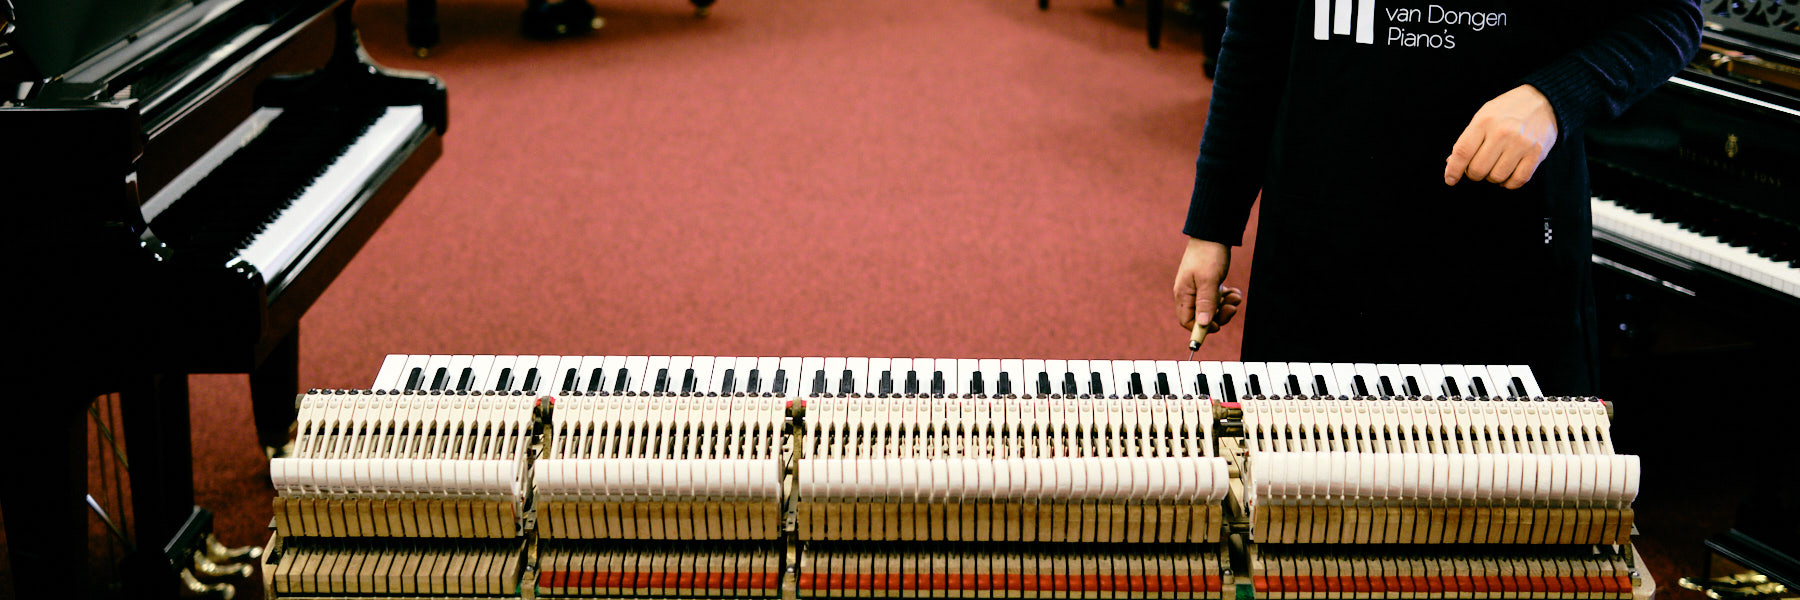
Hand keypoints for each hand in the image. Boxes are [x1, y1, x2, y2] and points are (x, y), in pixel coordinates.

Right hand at [1173, 237, 1243, 342]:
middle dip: (1219, 316)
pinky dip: (1227, 297)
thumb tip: (1202, 325)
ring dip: (1225, 306)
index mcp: (1183, 294)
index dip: (1202, 328)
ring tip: (1235, 297)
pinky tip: (1234, 291)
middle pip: (1202, 317)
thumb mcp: (1208, 280)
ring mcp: (1198, 289)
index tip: (1218, 325)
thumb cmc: (1208, 255)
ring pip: (1212, 308)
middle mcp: (1189, 294)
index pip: (1187, 322)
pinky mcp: (1208, 284)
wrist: (1213, 233)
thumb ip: (1205, 303)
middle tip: (1232, 308)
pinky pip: (1217, 298)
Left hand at [1444, 84, 1558, 188]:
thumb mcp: (1483, 116)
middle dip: (1474, 173)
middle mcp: (1503, 132)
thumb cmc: (1507, 111)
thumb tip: (1451, 163)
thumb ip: (1467, 139)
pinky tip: (1507, 175)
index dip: (1453, 170)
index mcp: (1485, 121)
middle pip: (1478, 169)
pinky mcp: (1537, 153)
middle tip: (1478, 167)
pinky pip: (1518, 180)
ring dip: (1492, 177)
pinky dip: (1509, 183)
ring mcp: (1521, 143)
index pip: (1463, 152)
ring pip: (1497, 177)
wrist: (1543, 101)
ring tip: (1495, 166)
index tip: (1450, 179)